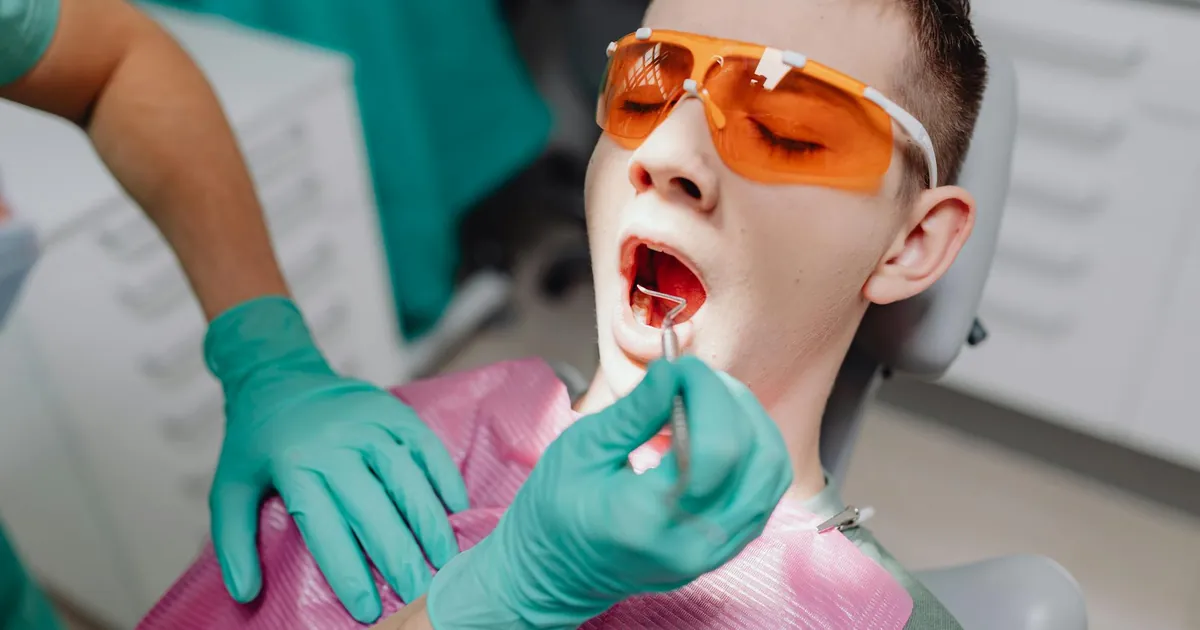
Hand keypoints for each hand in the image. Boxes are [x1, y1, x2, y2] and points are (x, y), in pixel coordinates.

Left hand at [205, 297, 468, 623]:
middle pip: (373, 507)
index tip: (367, 609)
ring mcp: (368, 423)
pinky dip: (444, 478)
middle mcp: (334, 443)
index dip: (348, 570)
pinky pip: (425, 446)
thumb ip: (234, 541)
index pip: (325, 526)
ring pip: (405, 478)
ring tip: (444, 560)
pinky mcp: (393, 410)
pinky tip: (457, 510)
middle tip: (419, 594)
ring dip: (429, 522)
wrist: (279, 376)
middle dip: (399, 556)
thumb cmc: (257, 442)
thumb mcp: (228, 487)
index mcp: (293, 464)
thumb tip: (246, 593)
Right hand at [426, 357, 792, 628]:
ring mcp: (713, 554)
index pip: (716, 448)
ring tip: (706, 399)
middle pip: (753, 458)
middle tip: (692, 378)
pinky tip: (715, 429)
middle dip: (730, 400)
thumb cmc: (553, 512)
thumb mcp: (581, 450)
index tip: (680, 368)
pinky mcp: (724, 550)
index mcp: (646, 520)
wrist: (553, 574)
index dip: (708, 393)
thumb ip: (636, 412)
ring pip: (770, 473)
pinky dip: (751, 449)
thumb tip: (674, 371)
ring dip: (749, 421)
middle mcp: (691, 544)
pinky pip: (763, 491)